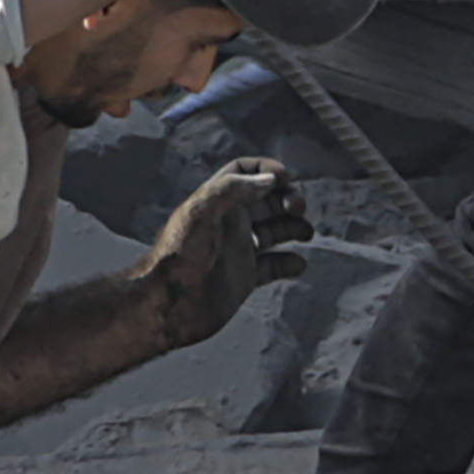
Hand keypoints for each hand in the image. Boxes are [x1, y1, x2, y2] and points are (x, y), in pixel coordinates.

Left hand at [142, 160, 312, 335]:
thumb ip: (232, 190)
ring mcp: (238, 250)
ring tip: (305, 233)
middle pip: (266, 199)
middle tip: (298, 208)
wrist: (167, 304)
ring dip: (294, 227)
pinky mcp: (245, 277)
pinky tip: (297, 265)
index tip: (284, 179)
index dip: (266, 169)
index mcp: (218, 202)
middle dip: (287, 198)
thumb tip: (269, 180)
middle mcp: (230, 223)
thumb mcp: (200, 212)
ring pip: (274, 231)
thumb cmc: (178, 256)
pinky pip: (274, 266)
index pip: (244, 171)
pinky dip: (289, 263)